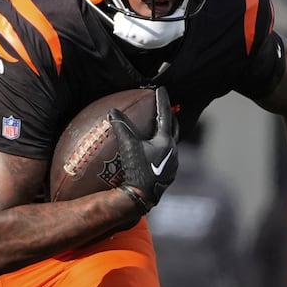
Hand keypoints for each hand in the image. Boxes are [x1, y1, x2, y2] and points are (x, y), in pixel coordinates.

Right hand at [109, 86, 178, 211]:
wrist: (141, 197)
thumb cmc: (136, 170)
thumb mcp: (127, 146)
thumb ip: (121, 126)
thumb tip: (112, 110)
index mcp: (165, 141)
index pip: (164, 114)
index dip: (162, 100)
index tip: (161, 89)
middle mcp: (173, 151)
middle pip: (175, 128)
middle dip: (170, 117)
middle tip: (164, 109)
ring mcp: (173, 164)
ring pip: (172, 143)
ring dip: (167, 134)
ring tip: (160, 130)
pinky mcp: (169, 174)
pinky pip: (168, 156)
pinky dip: (163, 149)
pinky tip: (155, 152)